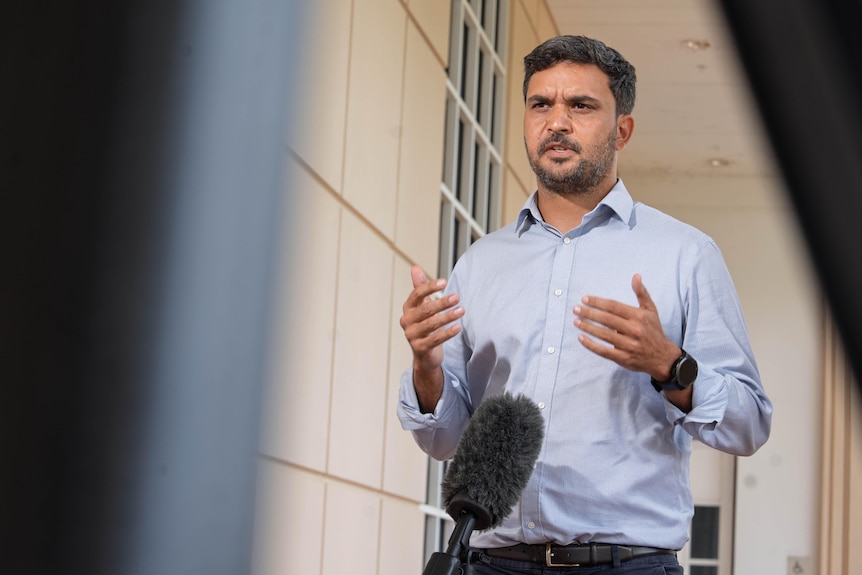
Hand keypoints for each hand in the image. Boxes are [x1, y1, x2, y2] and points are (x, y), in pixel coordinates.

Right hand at [399, 266, 463, 410]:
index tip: (444, 282)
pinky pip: (435, 339)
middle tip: (457, 296)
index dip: (430, 287)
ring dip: (448, 316)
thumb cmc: (424, 325)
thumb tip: (415, 267)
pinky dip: (448, 333)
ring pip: (432, 324)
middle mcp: (407, 321)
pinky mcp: (420, 348)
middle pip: (426, 309)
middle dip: (442, 303)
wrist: (424, 353)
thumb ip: (420, 287)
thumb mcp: (422, 305)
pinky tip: (458, 327)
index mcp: (408, 308)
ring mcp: (411, 335)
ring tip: (461, 310)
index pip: (417, 294)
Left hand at [573, 274, 679, 381]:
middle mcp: (634, 330)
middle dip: (589, 313)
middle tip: (576, 309)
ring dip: (587, 327)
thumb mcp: (651, 310)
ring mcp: (628, 345)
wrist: (663, 357)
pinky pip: (603, 351)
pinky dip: (590, 345)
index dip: (598, 302)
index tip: (585, 299)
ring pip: (603, 335)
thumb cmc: (654, 331)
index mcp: (639, 317)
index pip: (614, 306)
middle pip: (606, 319)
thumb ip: (642, 293)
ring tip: (576, 321)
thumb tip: (635, 276)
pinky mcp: (623, 358)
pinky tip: (581, 338)